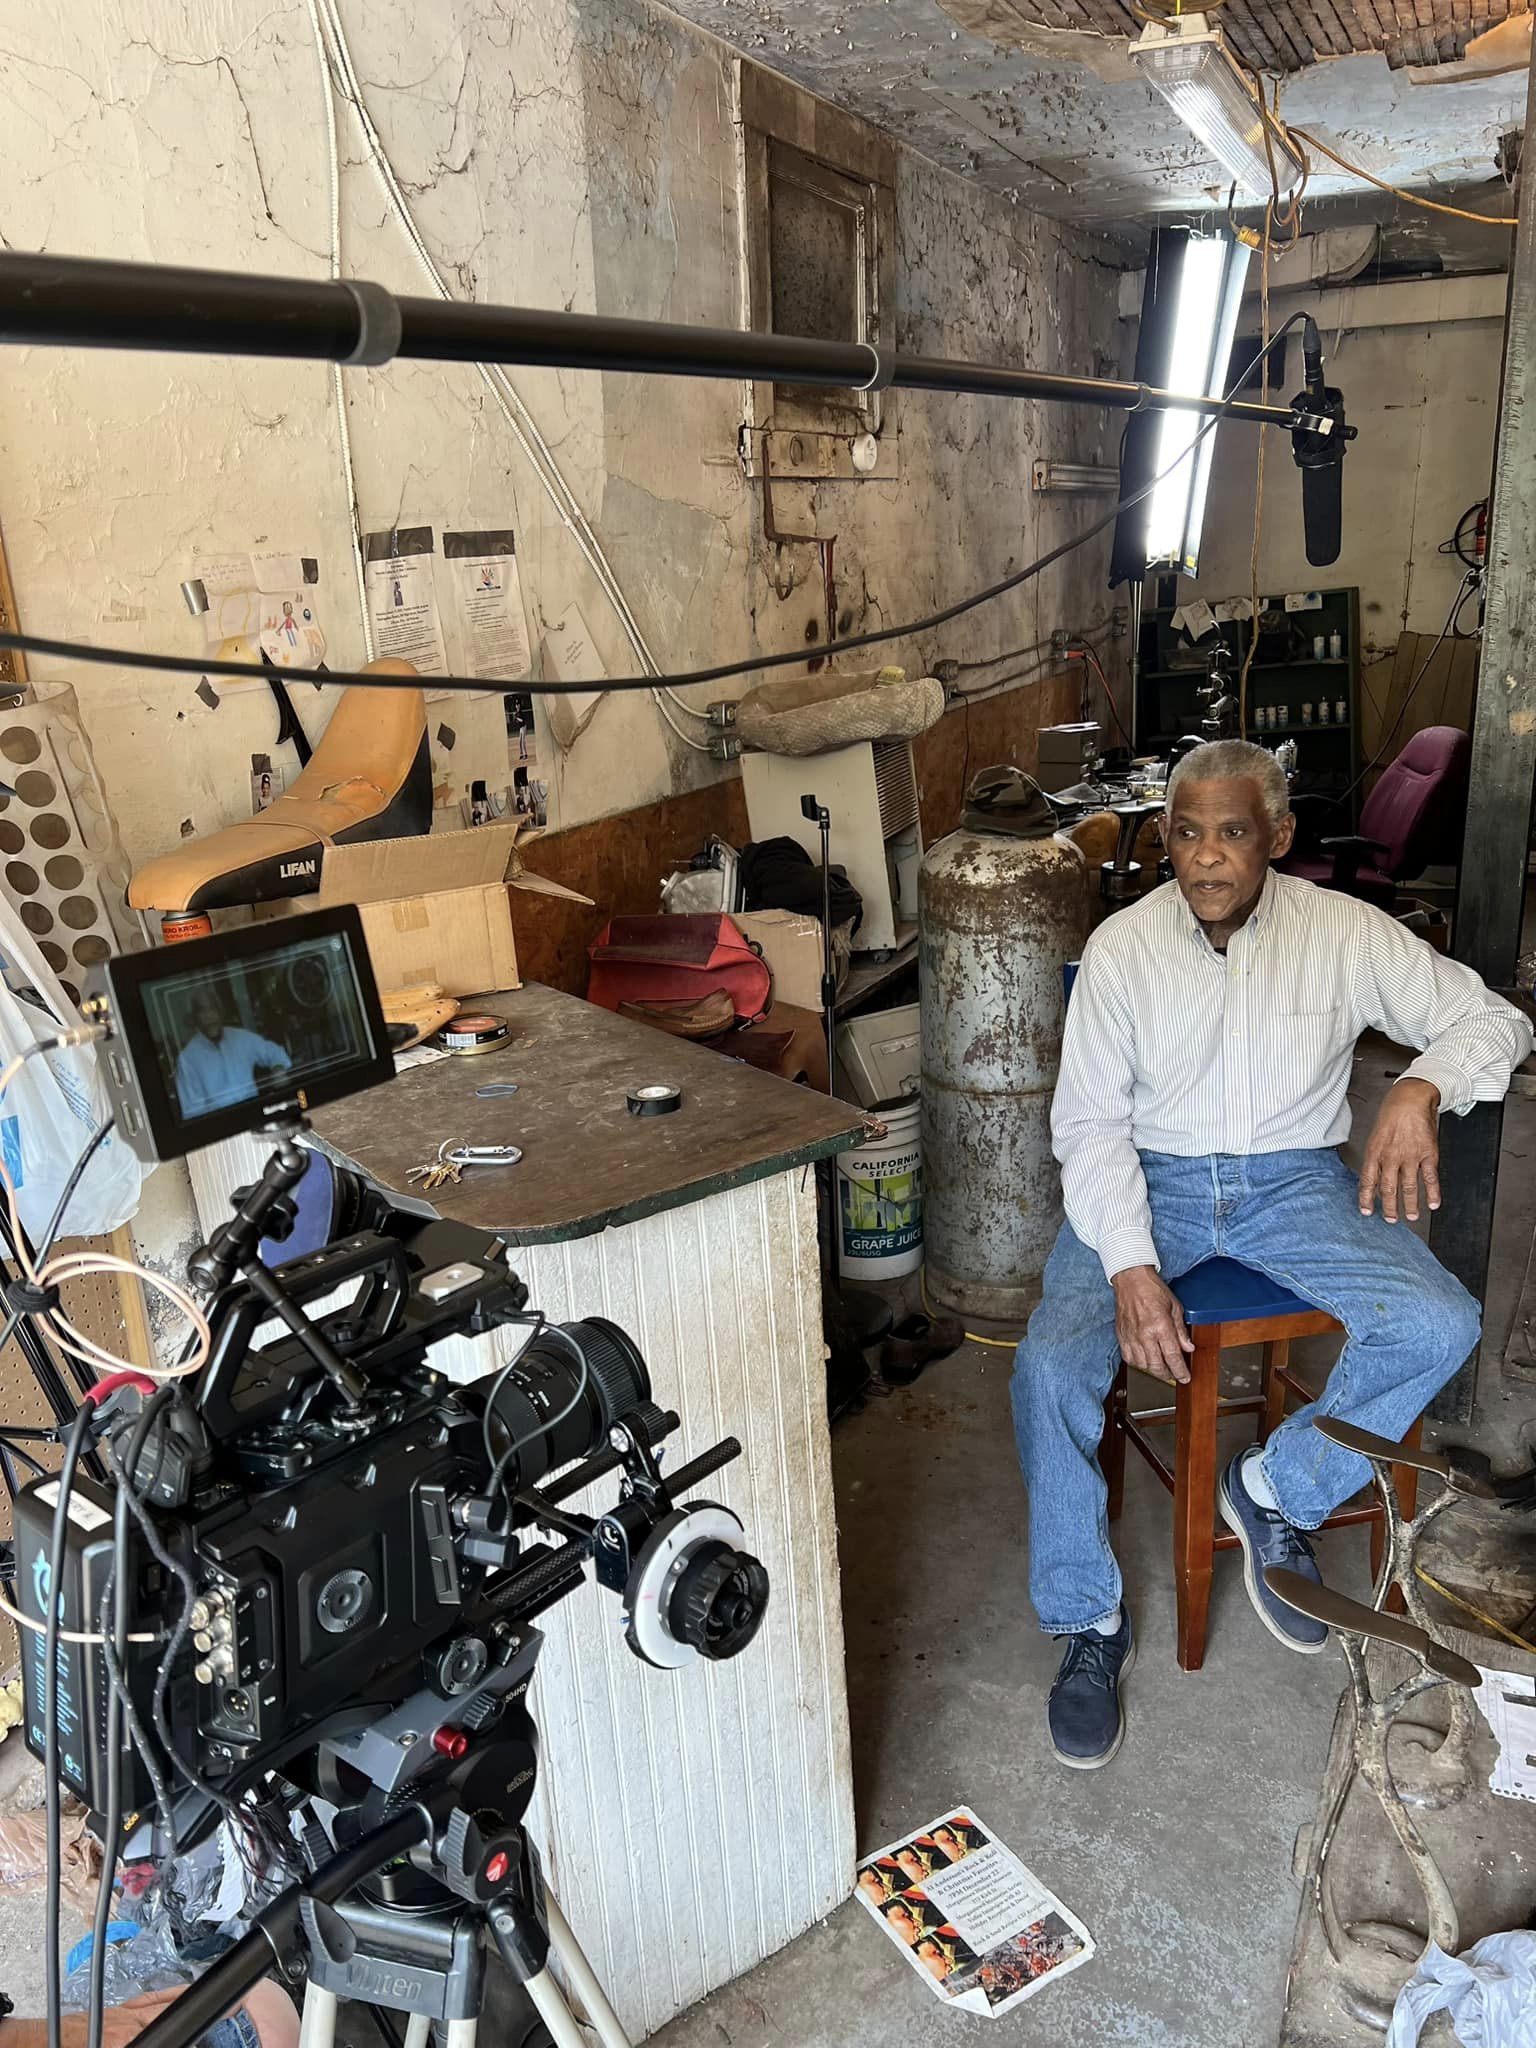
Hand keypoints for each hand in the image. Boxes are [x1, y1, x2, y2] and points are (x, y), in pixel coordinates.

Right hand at [1112, 1265, 1193, 1384]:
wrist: (1131, 1279)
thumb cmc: (1152, 1289)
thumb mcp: (1175, 1307)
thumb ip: (1181, 1330)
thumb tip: (1188, 1347)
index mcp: (1160, 1326)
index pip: (1172, 1357)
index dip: (1180, 1371)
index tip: (1184, 1377)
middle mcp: (1145, 1334)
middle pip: (1156, 1366)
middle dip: (1167, 1374)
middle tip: (1174, 1374)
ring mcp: (1131, 1336)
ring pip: (1142, 1364)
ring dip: (1153, 1369)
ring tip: (1160, 1366)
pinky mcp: (1121, 1335)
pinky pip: (1128, 1357)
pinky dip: (1137, 1362)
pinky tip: (1144, 1359)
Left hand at [1358, 1078, 1441, 1222]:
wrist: (1410, 1100)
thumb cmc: (1391, 1116)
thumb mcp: (1375, 1137)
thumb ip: (1376, 1159)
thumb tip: (1375, 1181)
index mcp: (1375, 1152)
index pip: (1368, 1181)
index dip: (1366, 1199)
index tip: (1367, 1212)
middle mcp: (1391, 1156)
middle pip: (1388, 1188)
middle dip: (1389, 1207)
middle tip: (1391, 1219)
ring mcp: (1411, 1156)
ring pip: (1409, 1187)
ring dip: (1410, 1205)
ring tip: (1412, 1216)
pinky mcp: (1429, 1154)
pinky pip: (1430, 1178)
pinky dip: (1432, 1193)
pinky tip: (1433, 1204)